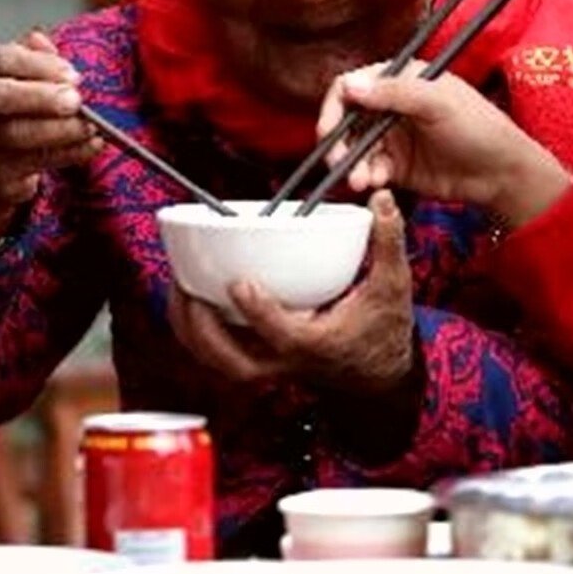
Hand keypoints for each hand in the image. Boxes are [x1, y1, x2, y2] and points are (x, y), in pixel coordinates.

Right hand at [0, 31, 98, 231]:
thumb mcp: (25, 74)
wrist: (2, 160)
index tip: (72, 74)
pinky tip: (91, 144)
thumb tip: (41, 39)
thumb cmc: (18, 108)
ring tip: (90, 125)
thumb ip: (35, 55)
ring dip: (60, 129)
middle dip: (41, 97)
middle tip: (76, 100)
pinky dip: (69, 153)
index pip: (0, 60)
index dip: (38, 65)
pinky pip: (35, 162)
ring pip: (15, 133)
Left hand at [167, 191, 417, 395]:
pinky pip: (216, 356)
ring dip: (191, 331)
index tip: (239, 283)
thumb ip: (387, 241)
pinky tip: (188, 301)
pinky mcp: (259, 363)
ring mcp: (270, 366)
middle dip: (203, 329)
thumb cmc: (381, 331)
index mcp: (318, 343)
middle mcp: (288, 361)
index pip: (282, 334)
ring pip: (217, 362)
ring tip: (179, 290)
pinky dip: (196, 333)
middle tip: (188, 290)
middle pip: (233, 361)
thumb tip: (383, 199)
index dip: (258, 311)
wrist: (378, 374)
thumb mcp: (393, 285)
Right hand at [318, 63, 572, 226]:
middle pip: (347, 119)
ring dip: (351, 163)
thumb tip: (349, 85)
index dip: (336, 105)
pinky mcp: (397, 166)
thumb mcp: (438, 103)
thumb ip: (394, 93)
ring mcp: (393, 137)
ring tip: (360, 180)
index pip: (354, 84)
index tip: (329, 128)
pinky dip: (365, 176)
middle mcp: (392, 106)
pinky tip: (372, 183)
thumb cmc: (479, 128)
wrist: (502, 174)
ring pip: (355, 148)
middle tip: (336, 160)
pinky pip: (369, 169)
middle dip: (338, 141)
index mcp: (402, 79)